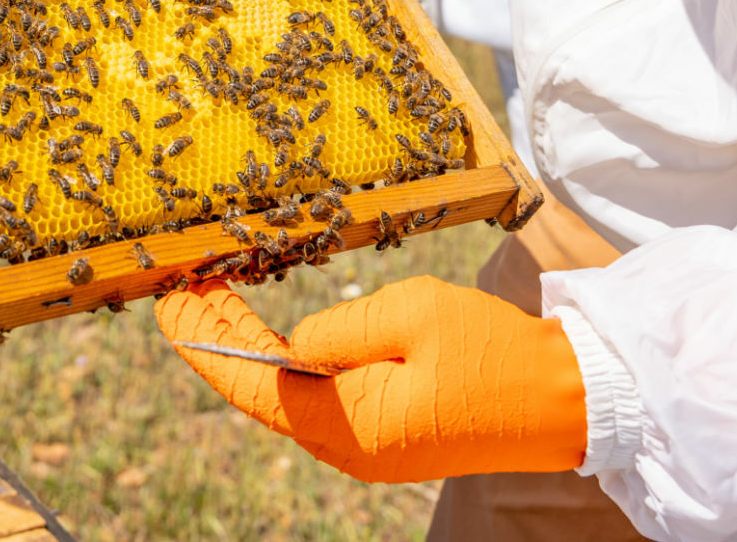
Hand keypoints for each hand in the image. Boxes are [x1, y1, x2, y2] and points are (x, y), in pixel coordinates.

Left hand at [157, 276, 586, 482]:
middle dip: (217, 337)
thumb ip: (339, 328)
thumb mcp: (410, 315)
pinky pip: (317, 400)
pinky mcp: (384, 436)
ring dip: (247, 348)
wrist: (566, 400)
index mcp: (350, 423)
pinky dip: (286, 364)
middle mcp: (348, 447)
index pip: (251, 383)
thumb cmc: (494, 352)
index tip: (169, 301)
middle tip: (184, 287)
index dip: (204, 340)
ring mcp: (366, 447)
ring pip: (285, 396)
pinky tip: (269, 332)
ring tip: (214, 297)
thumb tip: (290, 343)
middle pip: (259, 391)